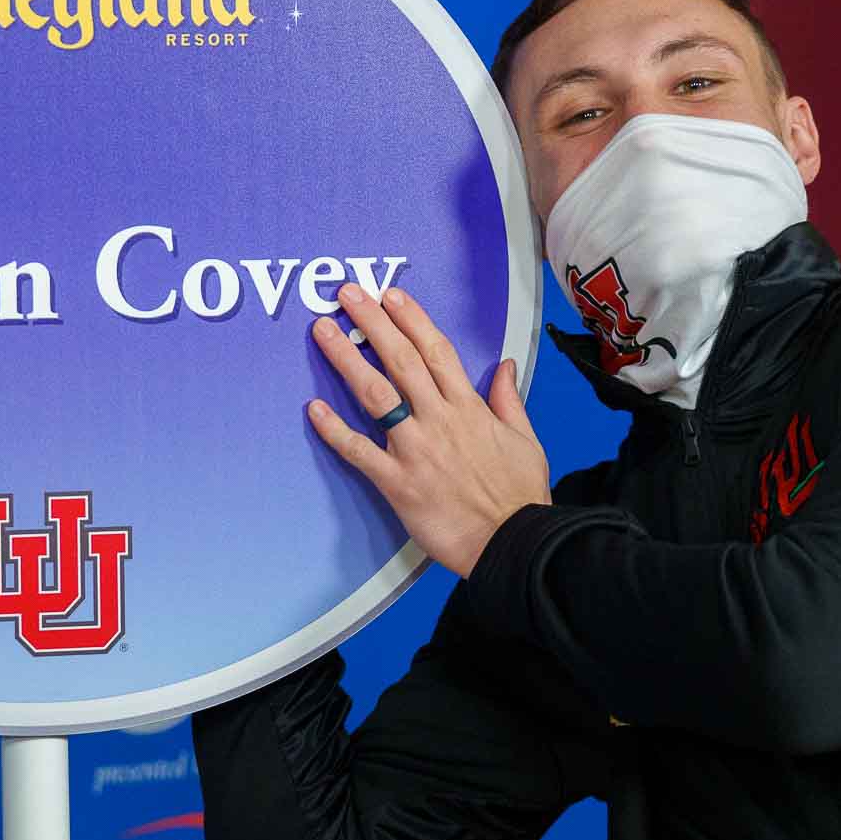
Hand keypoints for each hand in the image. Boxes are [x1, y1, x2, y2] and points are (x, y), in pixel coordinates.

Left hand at [306, 282, 550, 578]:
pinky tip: (313, 407)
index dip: (411, 319)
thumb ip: (509, 399)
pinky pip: (359, 451)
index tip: (390, 296)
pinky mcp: (398, 483)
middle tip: (347, 295)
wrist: (514, 543)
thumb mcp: (526, 440)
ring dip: (346, 359)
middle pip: (401, 360)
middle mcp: (440, 420)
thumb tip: (506, 365)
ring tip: (324, 331)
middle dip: (372, 323)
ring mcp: (416, 449)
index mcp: (469, 408)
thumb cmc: (520, 496)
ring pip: (376, 394)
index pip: (436, 351)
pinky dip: (334, 430)